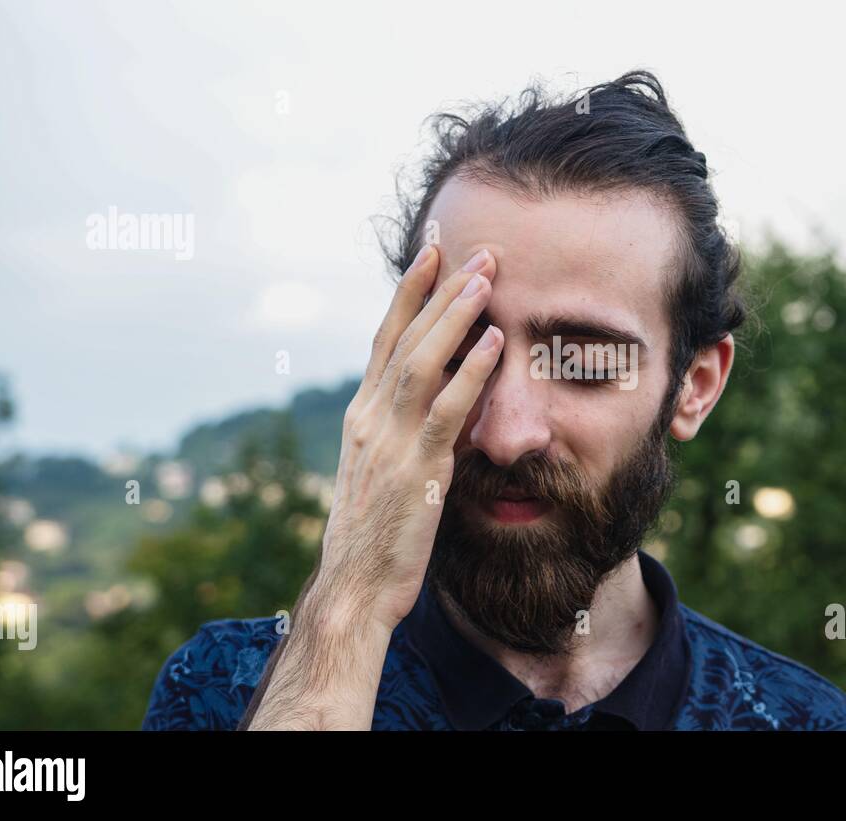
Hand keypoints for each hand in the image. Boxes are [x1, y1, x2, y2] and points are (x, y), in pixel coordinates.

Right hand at [241, 245, 501, 729]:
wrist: (352, 589)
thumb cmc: (375, 534)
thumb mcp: (388, 471)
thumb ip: (412, 430)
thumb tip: (453, 400)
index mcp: (362, 415)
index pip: (385, 339)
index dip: (408, 294)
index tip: (430, 253)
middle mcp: (370, 418)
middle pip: (405, 338)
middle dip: (438, 289)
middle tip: (473, 246)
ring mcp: (390, 443)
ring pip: (422, 362)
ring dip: (455, 316)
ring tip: (485, 275)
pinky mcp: (416, 472)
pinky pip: (445, 412)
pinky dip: (469, 374)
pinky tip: (492, 343)